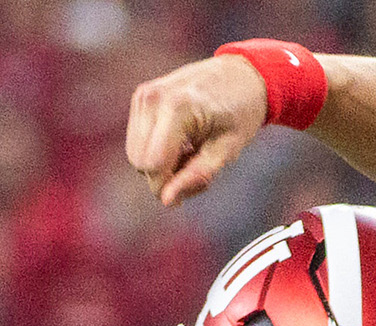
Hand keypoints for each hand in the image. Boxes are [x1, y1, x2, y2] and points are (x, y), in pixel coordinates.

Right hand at [127, 55, 267, 205]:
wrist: (240, 75)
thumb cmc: (240, 114)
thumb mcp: (227, 150)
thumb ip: (196, 175)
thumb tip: (166, 201)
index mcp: (177, 108)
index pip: (153, 164)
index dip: (169, 186)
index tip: (197, 185)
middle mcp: (153, 98)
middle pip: (139, 161)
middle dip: (165, 176)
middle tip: (199, 170)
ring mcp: (143, 95)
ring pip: (135, 154)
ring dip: (161, 164)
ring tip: (192, 154)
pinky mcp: (141, 97)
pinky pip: (137, 140)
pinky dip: (156, 150)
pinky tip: (182, 143)